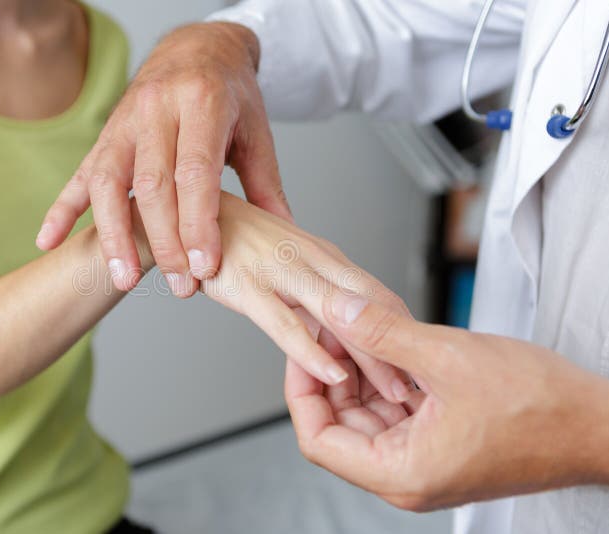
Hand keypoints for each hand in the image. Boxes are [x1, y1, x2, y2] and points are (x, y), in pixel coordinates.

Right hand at [36, 22, 290, 296]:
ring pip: (109, 182)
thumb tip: (284, 233)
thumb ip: (265, 184)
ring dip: (113, 235)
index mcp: (201, 102)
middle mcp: (156, 109)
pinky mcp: (104, 136)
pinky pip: (79, 174)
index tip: (205, 266)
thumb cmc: (228, 94)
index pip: (195, 171)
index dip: (198, 223)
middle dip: (164, 241)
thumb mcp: (256, 131)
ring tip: (123, 280)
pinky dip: (62, 210)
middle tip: (181, 285)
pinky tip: (49, 241)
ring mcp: (123, 122)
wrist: (194, 48)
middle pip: (153, 183)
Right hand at [201, 192, 411, 396]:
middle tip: (422, 384)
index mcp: (323, 254)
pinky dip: (313, 353)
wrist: (186, 211)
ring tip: (392, 391)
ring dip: (371, 358)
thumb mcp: (286, 258)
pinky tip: (332, 374)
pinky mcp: (248, 285)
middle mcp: (310, 258)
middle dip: (401, 348)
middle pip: (371, 306)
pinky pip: (286, 325)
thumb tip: (343, 316)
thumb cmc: (234, 237)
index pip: (377, 294)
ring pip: (340, 317)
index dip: (404, 329)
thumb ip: (315, 285)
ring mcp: (281, 269)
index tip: (420, 362)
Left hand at [286, 291, 608, 510]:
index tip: (304, 347)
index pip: (318, 438)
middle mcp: (407, 475)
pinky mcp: (441, 445)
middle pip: (340, 423)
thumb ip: (383, 332)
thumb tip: (337, 309)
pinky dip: (388, 379)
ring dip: (361, 371)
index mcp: (400, 472)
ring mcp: (424, 461)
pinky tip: (391, 344)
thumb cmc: (542, 407)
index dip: (301, 388)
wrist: (599, 424)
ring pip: (368, 414)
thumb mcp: (448, 356)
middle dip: (332, 371)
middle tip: (332, 325)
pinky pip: (397, 412)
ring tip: (361, 327)